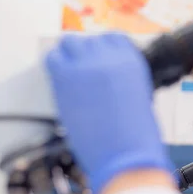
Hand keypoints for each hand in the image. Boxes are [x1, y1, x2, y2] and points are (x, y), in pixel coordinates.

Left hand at [45, 33, 172, 193]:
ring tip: (70, 75)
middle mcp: (109, 57)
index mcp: (132, 61)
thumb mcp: (140, 98)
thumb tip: (110, 80)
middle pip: (88, 39)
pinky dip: (54, 66)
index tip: (100, 59)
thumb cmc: (137, 137)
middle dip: (84, 53)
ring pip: (68, 42)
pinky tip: (59, 82)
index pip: (113, 38)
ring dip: (68, 56)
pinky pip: (52, 59)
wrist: (126, 155)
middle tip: (82, 71)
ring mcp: (85, 65)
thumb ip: (124, 81)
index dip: (104, 49)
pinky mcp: (65, 78)